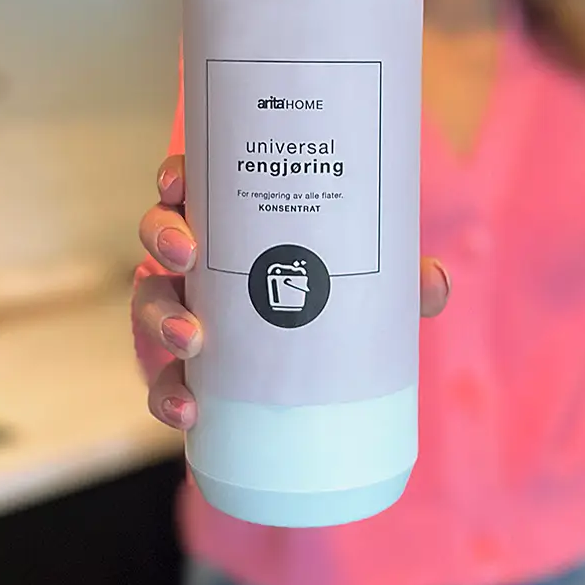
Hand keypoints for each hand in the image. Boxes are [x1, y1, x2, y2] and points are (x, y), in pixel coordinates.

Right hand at [134, 154, 449, 430]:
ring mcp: (185, 310)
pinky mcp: (185, 366)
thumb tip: (434, 282)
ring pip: (150, 301)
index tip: (180, 180)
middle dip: (162, 238)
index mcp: (233, 219)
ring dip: (161, 318)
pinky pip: (161, 377)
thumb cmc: (334, 298)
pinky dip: (167, 394)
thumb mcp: (365, 282)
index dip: (176, 175)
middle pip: (159, 233)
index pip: (191, 183)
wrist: (318, 380)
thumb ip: (398, 280)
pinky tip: (190, 410)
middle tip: (188, 255)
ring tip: (192, 340)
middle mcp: (200, 259)